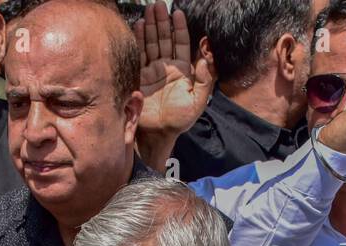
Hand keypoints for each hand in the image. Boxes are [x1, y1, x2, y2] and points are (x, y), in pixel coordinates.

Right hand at [134, 3, 212, 143]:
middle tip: (158, 3)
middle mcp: (167, 67)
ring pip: (152, 42)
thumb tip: (206, 58)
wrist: (158, 134)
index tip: (177, 12)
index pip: (181, 43)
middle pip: (165, 38)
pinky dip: (139, 39)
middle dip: (162, 21)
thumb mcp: (197, 102)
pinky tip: (139, 25)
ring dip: (151, 26)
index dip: (179, 27)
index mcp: (182, 70)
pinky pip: (139, 54)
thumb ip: (204, 81)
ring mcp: (152, 70)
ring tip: (149, 9)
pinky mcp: (139, 76)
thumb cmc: (180, 120)